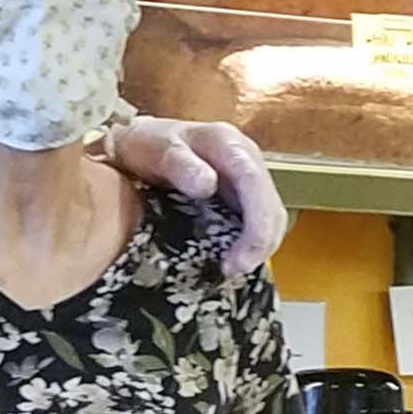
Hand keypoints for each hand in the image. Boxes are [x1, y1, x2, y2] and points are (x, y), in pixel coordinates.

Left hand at [105, 117, 286, 275]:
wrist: (141, 141)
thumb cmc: (148, 145)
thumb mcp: (158, 150)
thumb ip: (180, 164)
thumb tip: (207, 185)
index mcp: (229, 145)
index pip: (254, 184)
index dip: (256, 225)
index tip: (239, 258)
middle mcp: (246, 160)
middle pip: (270, 206)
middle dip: (259, 244)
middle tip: (231, 271)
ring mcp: (247, 178)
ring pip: (269, 217)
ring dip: (257, 248)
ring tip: (229, 270)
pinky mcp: (241, 194)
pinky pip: (256, 222)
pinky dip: (249, 244)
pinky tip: (230, 260)